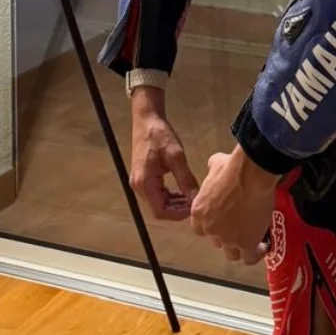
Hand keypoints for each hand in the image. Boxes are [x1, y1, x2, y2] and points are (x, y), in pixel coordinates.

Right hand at [130, 93, 198, 220]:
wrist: (147, 120)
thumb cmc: (160, 136)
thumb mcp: (176, 157)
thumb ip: (186, 180)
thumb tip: (197, 198)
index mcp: (144, 183)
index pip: (160, 211)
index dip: (178, 214)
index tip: (194, 208)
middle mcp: (138, 186)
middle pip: (159, 209)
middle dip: (178, 210)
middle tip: (196, 203)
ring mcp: (139, 182)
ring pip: (158, 202)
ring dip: (175, 203)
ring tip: (192, 197)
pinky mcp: (142, 177)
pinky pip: (156, 194)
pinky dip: (170, 196)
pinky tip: (182, 191)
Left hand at [190, 146, 279, 264]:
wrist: (251, 174)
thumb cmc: (234, 168)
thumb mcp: (215, 165)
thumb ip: (212, 172)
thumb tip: (216, 167)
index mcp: (199, 212)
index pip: (200, 229)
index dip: (212, 226)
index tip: (221, 222)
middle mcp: (210, 228)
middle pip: (216, 241)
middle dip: (227, 235)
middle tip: (240, 226)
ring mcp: (228, 238)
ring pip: (232, 253)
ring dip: (240, 247)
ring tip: (251, 239)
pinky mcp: (246, 243)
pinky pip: (250, 257)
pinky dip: (256, 254)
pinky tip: (263, 247)